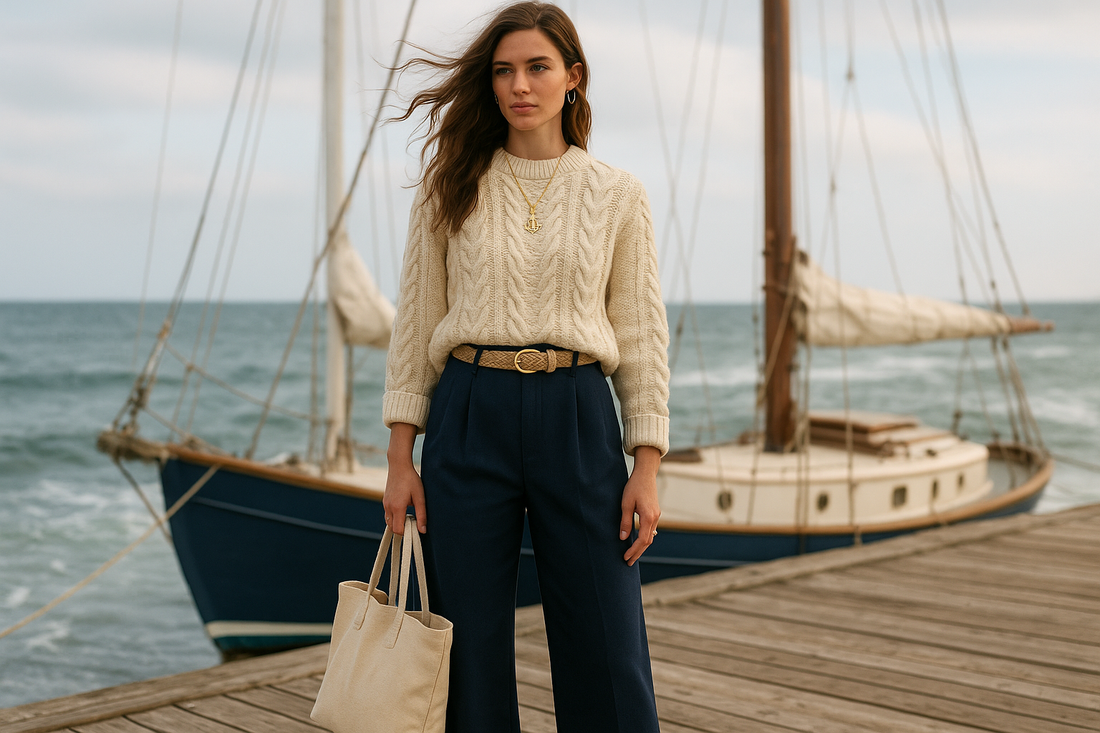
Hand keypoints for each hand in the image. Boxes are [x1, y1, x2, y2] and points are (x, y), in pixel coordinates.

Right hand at [383, 423, 425, 534]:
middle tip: (413, 522)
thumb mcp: (420, 497)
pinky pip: (388, 515)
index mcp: (397, 507)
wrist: (399, 465)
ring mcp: (385, 504)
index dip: (407, 532)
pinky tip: (404, 509)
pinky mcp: (385, 501)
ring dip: (398, 523)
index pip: (398, 530)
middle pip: (392, 528)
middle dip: (402, 529)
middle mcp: (388, 507)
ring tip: (409, 515)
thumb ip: (422, 515)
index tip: (416, 528)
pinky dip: (395, 517)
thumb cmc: (411, 480)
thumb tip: (422, 530)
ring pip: (389, 522)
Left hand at [620, 446, 660, 565]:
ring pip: (650, 536)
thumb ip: (625, 521)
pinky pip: (651, 530)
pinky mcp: (655, 512)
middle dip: (638, 553)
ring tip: (632, 555)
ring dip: (642, 546)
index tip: (625, 557)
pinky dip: (645, 538)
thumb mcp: (626, 504)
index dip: (634, 551)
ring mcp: (657, 515)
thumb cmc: (634, 487)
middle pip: (648, 541)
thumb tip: (623, 538)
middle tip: (628, 562)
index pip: (642, 540)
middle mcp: (655, 518)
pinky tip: (639, 542)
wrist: (645, 474)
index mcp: (648, 517)